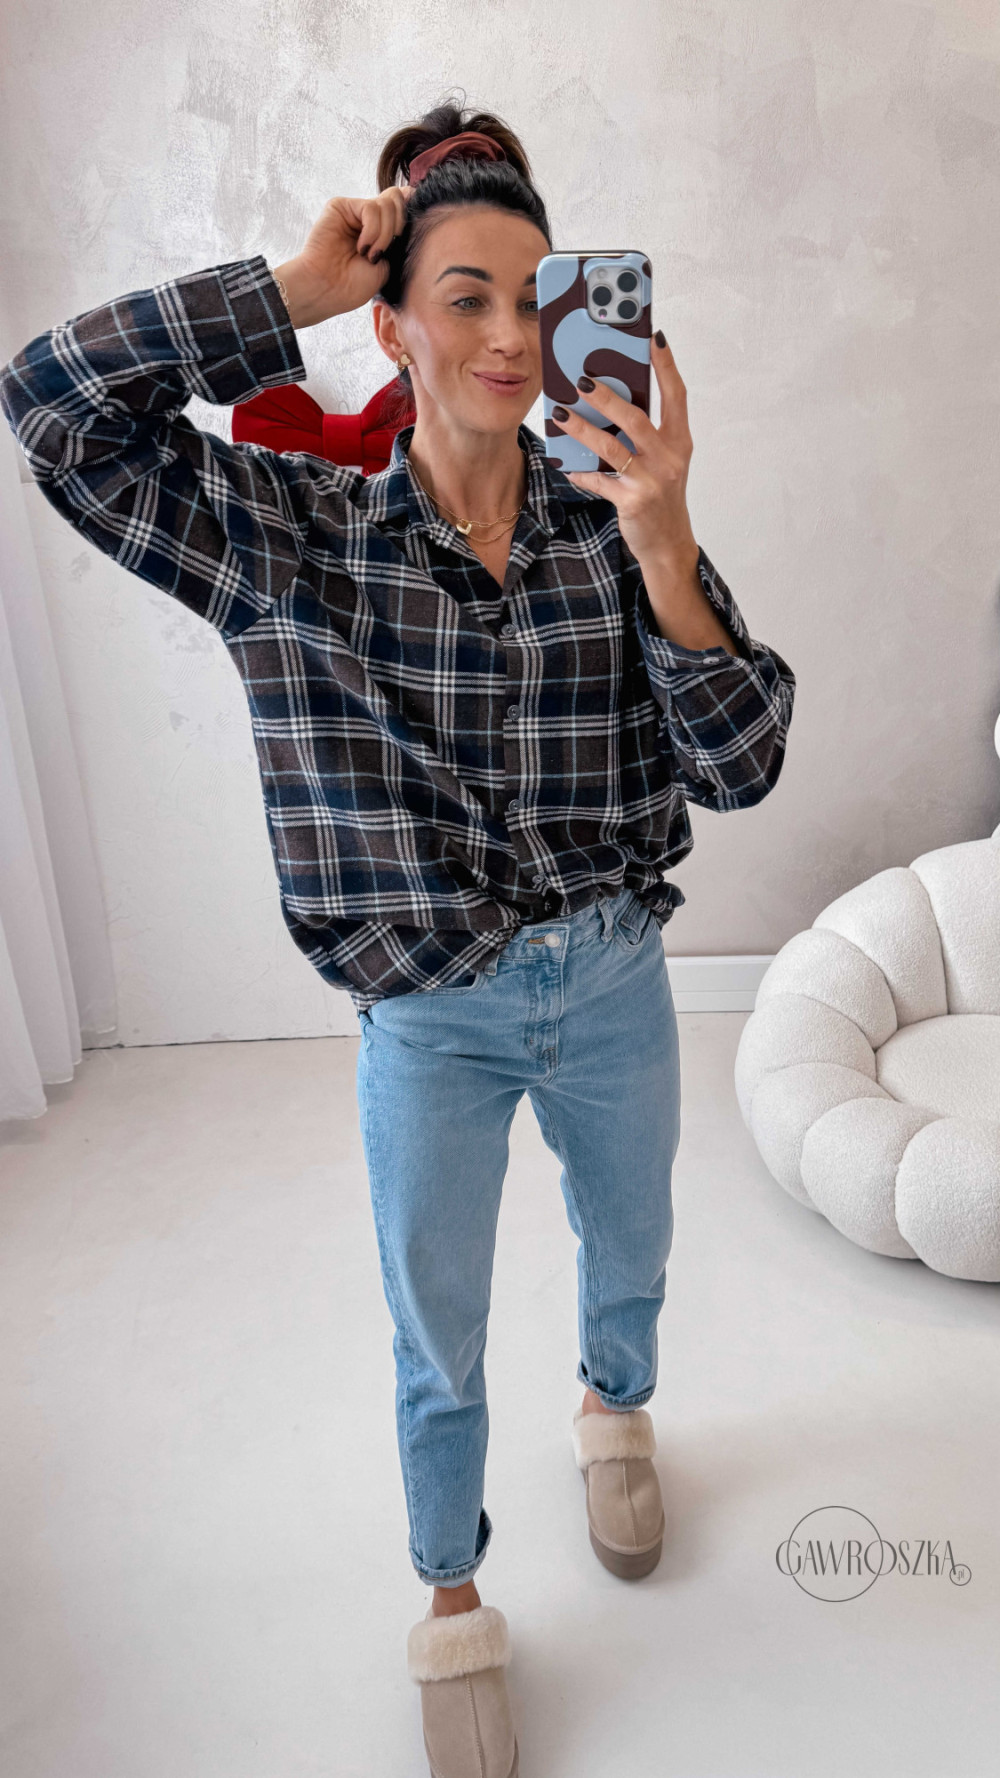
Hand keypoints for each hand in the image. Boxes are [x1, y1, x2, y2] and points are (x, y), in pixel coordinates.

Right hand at [273, 187, 413, 326]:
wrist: (329, 291)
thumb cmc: (354, 285)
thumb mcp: (388, 262)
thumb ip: (398, 232)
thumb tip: (409, 192)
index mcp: (380, 230)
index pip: (402, 206)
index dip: (408, 215)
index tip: (403, 237)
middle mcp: (368, 218)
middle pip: (397, 199)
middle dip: (397, 228)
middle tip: (383, 251)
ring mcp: (354, 211)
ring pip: (387, 204)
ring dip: (383, 235)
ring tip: (369, 255)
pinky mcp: (341, 206)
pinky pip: (370, 207)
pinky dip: (372, 230)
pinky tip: (362, 247)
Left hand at [550, 332, 697, 568]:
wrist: (668, 544)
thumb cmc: (661, 496)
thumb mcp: (663, 462)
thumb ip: (645, 435)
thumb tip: (609, 402)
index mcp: (680, 442)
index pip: (676, 395)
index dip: (666, 365)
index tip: (654, 337)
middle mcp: (669, 458)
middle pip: (635, 419)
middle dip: (607, 397)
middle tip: (582, 380)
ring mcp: (652, 482)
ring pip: (611, 448)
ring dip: (582, 429)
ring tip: (561, 414)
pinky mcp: (633, 502)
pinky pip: (599, 481)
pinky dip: (581, 472)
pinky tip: (566, 463)